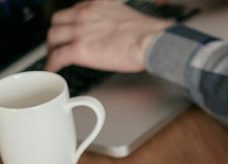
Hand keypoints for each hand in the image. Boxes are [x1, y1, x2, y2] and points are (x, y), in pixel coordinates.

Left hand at [46, 0, 172, 71]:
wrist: (151, 41)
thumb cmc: (147, 33)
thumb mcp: (125, 16)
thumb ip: (113, 20)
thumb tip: (114, 34)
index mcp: (96, 5)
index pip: (74, 11)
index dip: (69, 23)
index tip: (71, 30)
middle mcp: (84, 14)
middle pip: (58, 22)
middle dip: (57, 33)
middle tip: (59, 43)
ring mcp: (80, 31)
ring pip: (53, 37)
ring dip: (52, 47)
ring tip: (54, 56)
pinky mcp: (80, 49)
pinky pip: (58, 56)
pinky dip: (52, 63)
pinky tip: (52, 68)